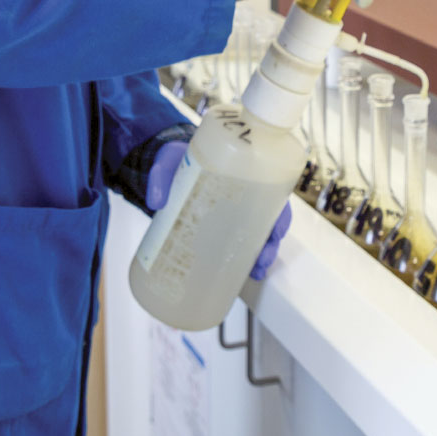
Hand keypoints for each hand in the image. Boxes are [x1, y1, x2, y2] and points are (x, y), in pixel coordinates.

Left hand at [145, 141, 291, 280]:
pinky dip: (246, 258)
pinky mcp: (222, 226)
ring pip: (260, 234)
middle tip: (263, 259)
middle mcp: (244, 193)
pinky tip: (245, 275)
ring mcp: (235, 212)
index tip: (277, 231)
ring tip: (256, 272)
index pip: (272, 191)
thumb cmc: (177, 160)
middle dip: (271, 241)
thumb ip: (161, 175)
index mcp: (241, 172)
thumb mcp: (168, 162)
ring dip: (262, 254)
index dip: (279, 213)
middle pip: (270, 218)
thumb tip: (157, 201)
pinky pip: (242, 242)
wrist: (168, 168)